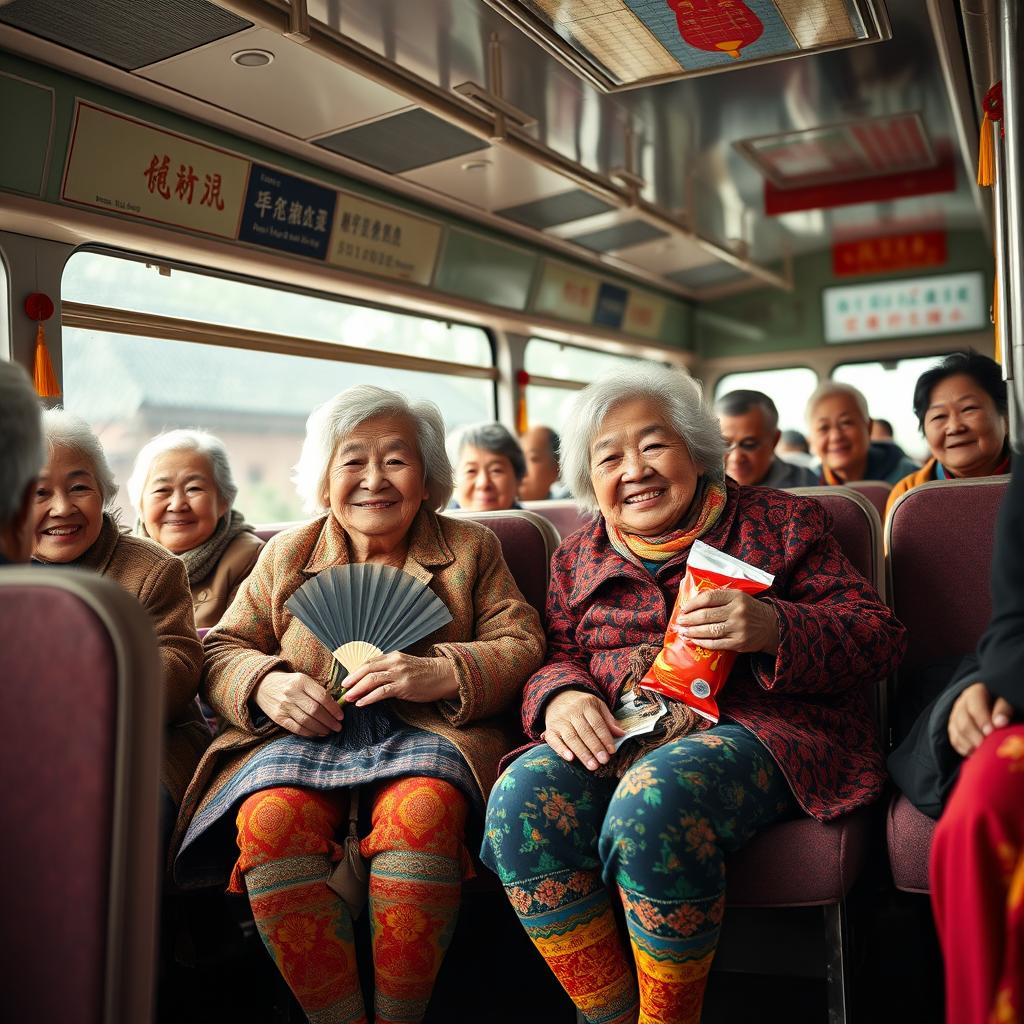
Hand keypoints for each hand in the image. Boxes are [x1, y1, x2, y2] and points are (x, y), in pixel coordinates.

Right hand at [254, 670, 343, 737]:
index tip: (341, 716)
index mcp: (301, 681)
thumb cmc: (289, 683)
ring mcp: (284, 706)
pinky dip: (309, 733)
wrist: (262, 685)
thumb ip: (317, 691)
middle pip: (315, 710)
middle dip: (329, 721)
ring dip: (321, 728)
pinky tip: (317, 733)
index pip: (322, 696)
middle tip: (338, 727)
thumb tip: (336, 707)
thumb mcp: (303, 679)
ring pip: (306, 721)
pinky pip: (296, 728)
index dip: (334, 708)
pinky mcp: (278, 717)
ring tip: (329, 731)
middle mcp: (292, 693)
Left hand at [341, 652, 458, 705]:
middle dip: (352, 679)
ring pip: (372, 680)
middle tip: (343, 689)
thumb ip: (390, 668)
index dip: (356, 671)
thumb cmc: (424, 673)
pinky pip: (382, 692)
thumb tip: (372, 678)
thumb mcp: (405, 665)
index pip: (369, 662)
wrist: (444, 675)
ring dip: (358, 689)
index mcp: (393, 656)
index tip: (347, 680)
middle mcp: (395, 663)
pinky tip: (362, 703)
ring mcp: (399, 674)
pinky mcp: (404, 686)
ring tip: (349, 698)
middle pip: (367, 669)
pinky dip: (369, 698)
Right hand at [542, 689, 624, 770]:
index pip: (597, 723)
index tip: (612, 751)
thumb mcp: (597, 706)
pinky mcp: (549, 729)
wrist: (556, 698)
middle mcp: (572, 712)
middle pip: (585, 731)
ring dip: (582, 753)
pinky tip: (570, 758)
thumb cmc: (581, 706)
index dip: (605, 737)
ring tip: (592, 766)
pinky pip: (554, 740)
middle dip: (595, 747)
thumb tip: (621, 734)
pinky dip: (561, 750)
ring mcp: (559, 721)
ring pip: (571, 738)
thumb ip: (608, 720)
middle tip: (603, 761)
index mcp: (586, 705)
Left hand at [679, 590, 778, 654]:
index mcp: (736, 597)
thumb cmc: (749, 610)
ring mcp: (738, 628)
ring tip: (683, 632)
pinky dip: (703, 642)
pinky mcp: (739, 643)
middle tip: (679, 622)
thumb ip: (720, 597)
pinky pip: (716, 643)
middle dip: (689, 619)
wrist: (771, 626)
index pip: (709, 598)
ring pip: (709, 630)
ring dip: (693, 632)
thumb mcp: (739, 597)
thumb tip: (693, 602)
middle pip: (706, 615)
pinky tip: (695, 640)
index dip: (693, 604)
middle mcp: (737, 612)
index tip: (684, 608)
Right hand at [948, 682, 1015, 756]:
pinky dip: (965, 749)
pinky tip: (976, 753)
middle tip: (987, 746)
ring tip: (983, 752)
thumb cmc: (1001, 707)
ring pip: (958, 733)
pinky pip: (955, 741)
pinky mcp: (952, 729)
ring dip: (971, 744)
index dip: (982, 719)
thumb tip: (1000, 722)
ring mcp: (954, 717)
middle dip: (976, 736)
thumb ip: (1003, 710)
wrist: (991, 710)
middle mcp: (961, 704)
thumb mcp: (1005, 703)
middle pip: (963, 721)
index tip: (991, 731)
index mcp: (974, 693)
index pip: (974, 705)